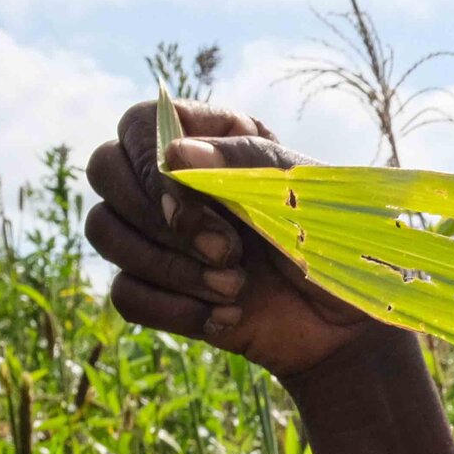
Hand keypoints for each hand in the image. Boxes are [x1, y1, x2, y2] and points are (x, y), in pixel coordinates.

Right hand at [83, 100, 382, 377]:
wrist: (349, 328)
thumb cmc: (336, 248)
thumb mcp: (306, 195)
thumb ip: (246, 162)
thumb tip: (175, 153)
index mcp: (214, 141)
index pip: (139, 124)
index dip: (149, 166)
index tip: (187, 206)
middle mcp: (176, 182)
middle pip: (105, 171)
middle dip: (158, 220)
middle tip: (227, 252)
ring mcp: (162, 236)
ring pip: (104, 232)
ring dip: (169, 268)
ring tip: (236, 287)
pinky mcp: (159, 289)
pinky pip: (124, 293)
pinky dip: (173, 310)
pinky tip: (227, 317)